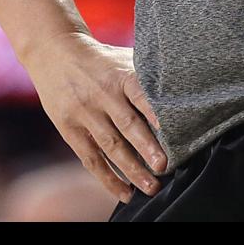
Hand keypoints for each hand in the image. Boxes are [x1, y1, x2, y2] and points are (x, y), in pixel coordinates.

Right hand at [20, 32, 166, 203]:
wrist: (56, 53)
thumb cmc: (104, 60)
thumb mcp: (127, 58)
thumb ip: (150, 75)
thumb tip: (187, 91)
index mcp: (121, 75)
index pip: (142, 96)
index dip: (157, 114)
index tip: (175, 132)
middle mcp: (103, 96)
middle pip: (128, 125)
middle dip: (147, 148)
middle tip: (165, 166)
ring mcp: (84, 114)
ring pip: (110, 146)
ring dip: (131, 169)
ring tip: (151, 186)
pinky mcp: (69, 129)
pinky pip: (91, 158)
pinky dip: (107, 177)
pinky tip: (124, 192)